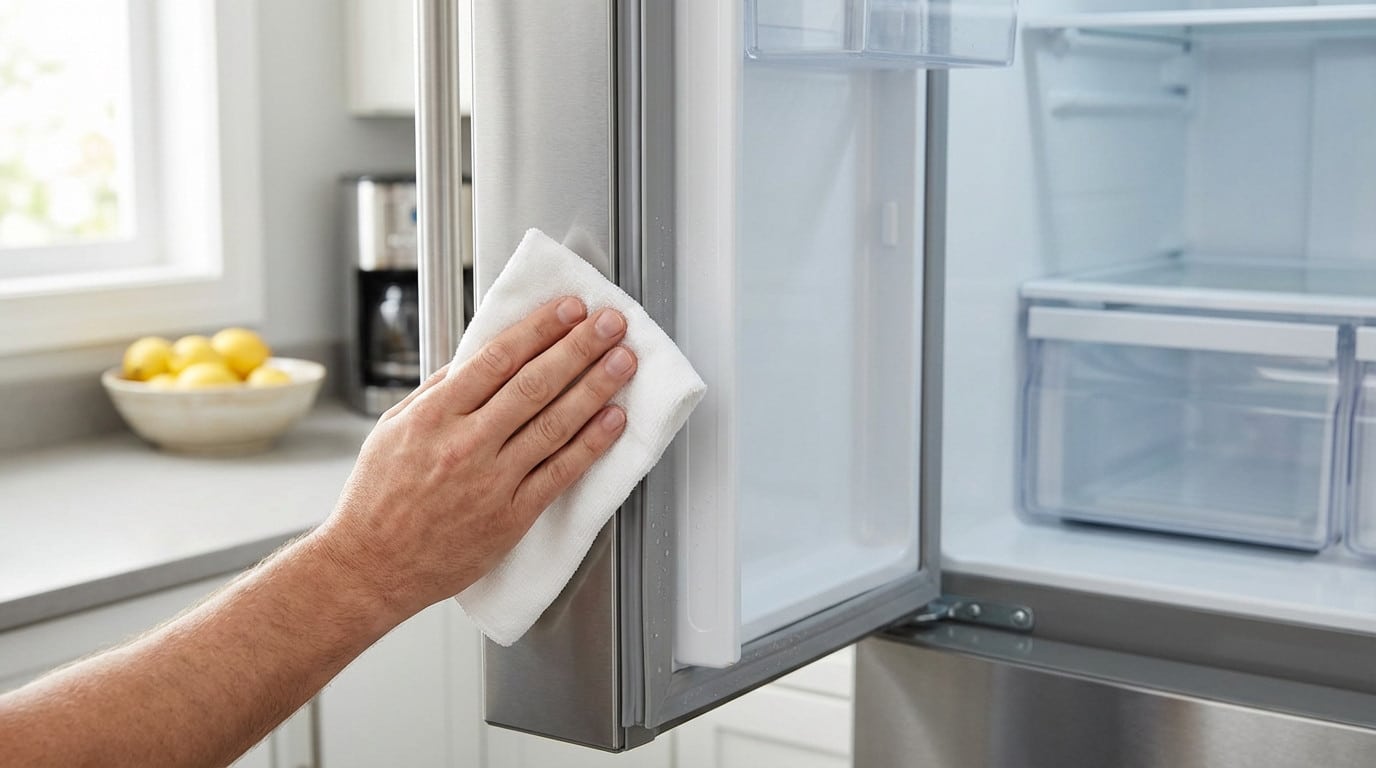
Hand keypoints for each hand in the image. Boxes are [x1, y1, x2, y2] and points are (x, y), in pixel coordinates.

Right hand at [315, 296, 636, 620]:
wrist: (370, 567)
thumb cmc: (377, 501)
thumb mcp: (392, 430)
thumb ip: (437, 392)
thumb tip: (477, 358)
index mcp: (434, 416)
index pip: (498, 358)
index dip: (540, 329)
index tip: (568, 309)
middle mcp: (465, 444)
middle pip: (534, 384)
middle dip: (579, 347)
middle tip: (610, 323)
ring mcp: (491, 482)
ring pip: (554, 424)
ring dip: (595, 387)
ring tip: (622, 361)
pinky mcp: (511, 517)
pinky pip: (560, 472)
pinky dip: (591, 443)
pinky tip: (613, 419)